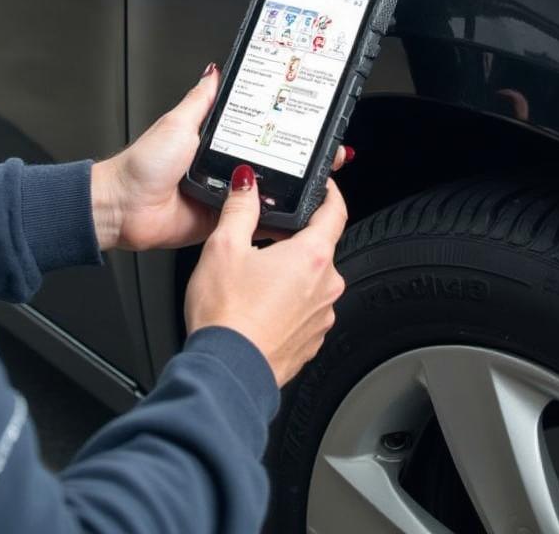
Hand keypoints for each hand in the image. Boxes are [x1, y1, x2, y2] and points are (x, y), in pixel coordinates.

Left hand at [91, 65, 352, 251]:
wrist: (125, 208)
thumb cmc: (143, 166)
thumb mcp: (177, 122)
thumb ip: (199, 100)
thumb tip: (213, 71)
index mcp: (213, 141)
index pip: (258, 130)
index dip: (284, 128)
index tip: (309, 121)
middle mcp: (223, 167)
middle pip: (271, 161)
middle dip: (299, 158)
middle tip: (325, 151)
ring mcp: (226, 195)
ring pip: (269, 191)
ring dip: (290, 187)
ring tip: (318, 177)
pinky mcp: (225, 221)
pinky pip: (255, 220)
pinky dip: (272, 217)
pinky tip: (294, 210)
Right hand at [184, 167, 348, 387]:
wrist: (227, 372)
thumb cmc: (227, 315)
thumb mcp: (223, 247)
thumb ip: (240, 209)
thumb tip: (247, 185)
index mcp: (312, 257)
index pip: (335, 213)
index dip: (330, 195)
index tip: (324, 187)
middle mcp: (326, 287)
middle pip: (317, 249)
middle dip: (292, 241)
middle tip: (259, 241)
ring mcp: (321, 317)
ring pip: (309, 281)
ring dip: (288, 274)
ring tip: (251, 281)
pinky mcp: (311, 341)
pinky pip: (304, 310)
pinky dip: (286, 303)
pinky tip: (257, 307)